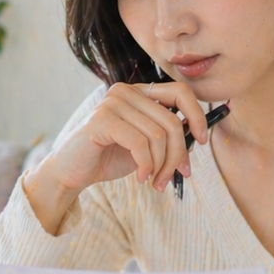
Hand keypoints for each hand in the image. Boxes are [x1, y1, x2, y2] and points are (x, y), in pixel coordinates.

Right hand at [23, 81, 210, 233]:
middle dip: (178, 155)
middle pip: (171, 121)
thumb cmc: (108, 157)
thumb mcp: (145, 146)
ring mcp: (112, 103)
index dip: (197, 115)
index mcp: (138, 92)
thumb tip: (196, 136)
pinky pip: (139, 143)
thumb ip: (166, 135)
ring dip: (162, 165)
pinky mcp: (101, 120)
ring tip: (155, 182)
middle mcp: (126, 91)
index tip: (201, 140)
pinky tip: (141, 178)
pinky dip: (146, 165)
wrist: (71, 172)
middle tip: (176, 176)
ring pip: (158, 135)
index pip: (180, 91)